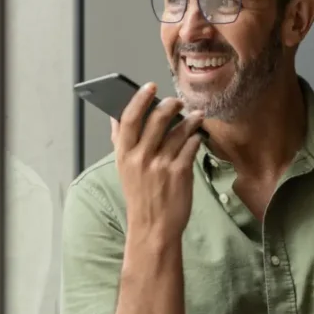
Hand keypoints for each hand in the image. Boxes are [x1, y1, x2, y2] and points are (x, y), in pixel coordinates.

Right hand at [111, 82, 202, 242]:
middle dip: (170, 105)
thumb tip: (116, 116)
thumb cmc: (139, 196)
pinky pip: (191, 146)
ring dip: (190, 120)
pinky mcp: (180, 173)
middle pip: (156, 120)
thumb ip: (121, 141)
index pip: (129, 119)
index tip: (150, 86)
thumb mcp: (123, 168)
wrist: (152, 227)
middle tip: (178, 101)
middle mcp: (141, 158)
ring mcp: (161, 165)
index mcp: (124, 155)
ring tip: (196, 116)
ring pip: (178, 131)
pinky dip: (195, 138)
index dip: (139, 99)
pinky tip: (197, 137)